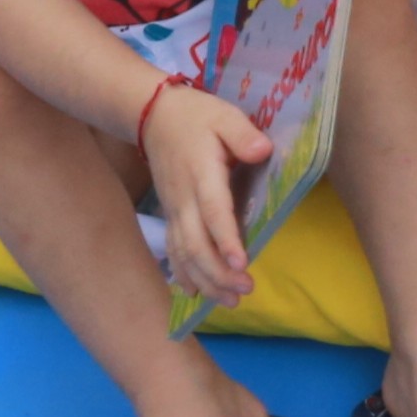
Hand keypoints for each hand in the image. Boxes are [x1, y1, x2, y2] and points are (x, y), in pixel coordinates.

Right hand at [134, 83, 273, 306]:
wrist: (153, 116)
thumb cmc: (196, 116)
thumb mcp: (223, 115)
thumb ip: (242, 133)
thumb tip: (263, 150)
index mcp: (201, 173)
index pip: (213, 211)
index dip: (226, 239)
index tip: (241, 263)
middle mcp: (184, 198)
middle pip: (196, 243)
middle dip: (219, 272)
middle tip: (246, 290)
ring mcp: (174, 210)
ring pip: (184, 253)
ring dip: (206, 280)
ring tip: (231, 300)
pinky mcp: (170, 216)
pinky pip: (174, 251)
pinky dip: (185, 275)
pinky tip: (197, 295)